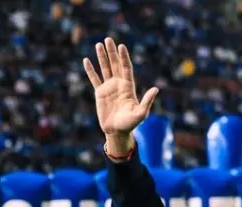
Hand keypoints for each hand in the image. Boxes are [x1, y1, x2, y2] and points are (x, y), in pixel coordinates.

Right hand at [83, 38, 158, 152]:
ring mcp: (109, 87)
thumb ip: (147, 101)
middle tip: (108, 39)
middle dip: (112, 52)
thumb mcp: (141, 113)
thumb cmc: (130, 123)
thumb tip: (155, 89)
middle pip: (115, 64)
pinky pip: (94, 79)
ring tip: (98, 44)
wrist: (117, 131)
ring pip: (105, 68)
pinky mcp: (99, 93)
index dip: (124, 57)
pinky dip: (90, 70)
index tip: (121, 46)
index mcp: (128, 86)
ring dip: (102, 57)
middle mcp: (119, 84)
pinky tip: (86, 60)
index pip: (126, 68)